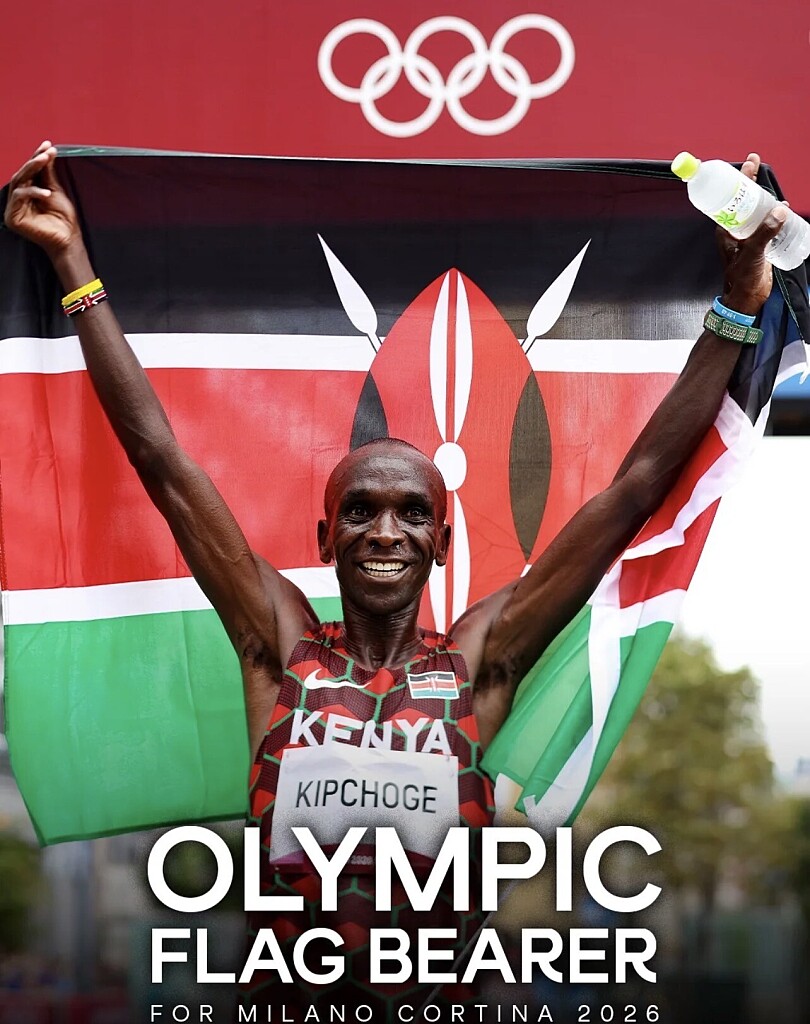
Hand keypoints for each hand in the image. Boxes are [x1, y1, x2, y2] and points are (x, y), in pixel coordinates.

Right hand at [4, 141, 81, 258]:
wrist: (68, 239)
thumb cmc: (64, 219)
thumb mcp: (56, 190)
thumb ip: (48, 173)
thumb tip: (47, 152)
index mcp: (28, 192)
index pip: (30, 171)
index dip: (37, 156)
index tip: (48, 144)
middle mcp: (19, 199)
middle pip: (22, 174)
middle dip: (34, 161)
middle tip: (46, 151)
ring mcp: (13, 208)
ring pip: (18, 182)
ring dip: (31, 169)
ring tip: (44, 161)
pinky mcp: (12, 217)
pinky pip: (19, 197)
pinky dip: (32, 192)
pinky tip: (46, 193)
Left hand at [717, 152, 787, 315]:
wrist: (747, 299)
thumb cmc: (741, 279)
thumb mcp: (752, 254)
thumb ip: (764, 234)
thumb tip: (779, 211)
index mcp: (727, 229)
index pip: (731, 198)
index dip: (739, 180)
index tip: (748, 164)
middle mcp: (736, 229)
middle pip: (743, 200)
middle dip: (751, 182)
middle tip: (757, 165)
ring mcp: (747, 235)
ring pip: (756, 210)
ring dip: (765, 199)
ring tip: (774, 192)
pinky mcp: (758, 242)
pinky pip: (767, 222)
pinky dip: (775, 214)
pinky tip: (784, 211)